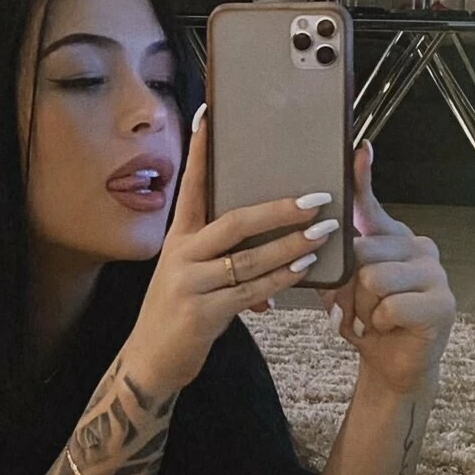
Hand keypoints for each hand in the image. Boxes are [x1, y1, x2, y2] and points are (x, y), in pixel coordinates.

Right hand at [126, 105, 334, 396]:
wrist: (150, 360)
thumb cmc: (177, 311)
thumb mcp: (190, 273)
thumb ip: (223, 253)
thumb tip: (271, 243)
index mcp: (178, 237)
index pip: (192, 186)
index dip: (200, 150)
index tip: (208, 115)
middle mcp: (181, 254)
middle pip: (234, 221)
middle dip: (279, 209)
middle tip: (317, 198)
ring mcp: (190, 283)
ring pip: (249, 257)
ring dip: (291, 244)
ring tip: (323, 232)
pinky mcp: (203, 313)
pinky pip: (250, 291)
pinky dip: (280, 278)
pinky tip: (303, 268)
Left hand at [319, 142, 456, 395]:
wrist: (392, 365)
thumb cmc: (367, 321)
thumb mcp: (344, 287)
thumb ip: (337, 260)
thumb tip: (319, 233)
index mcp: (392, 238)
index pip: (372, 205)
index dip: (363, 178)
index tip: (359, 149)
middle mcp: (418, 247)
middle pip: (362, 251)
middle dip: (347, 287)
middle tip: (354, 308)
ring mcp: (435, 273)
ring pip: (374, 278)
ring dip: (362, 308)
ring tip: (371, 318)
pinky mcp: (443, 303)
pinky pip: (391, 305)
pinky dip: (379, 323)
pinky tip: (388, 328)